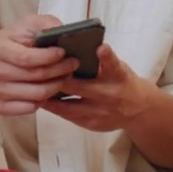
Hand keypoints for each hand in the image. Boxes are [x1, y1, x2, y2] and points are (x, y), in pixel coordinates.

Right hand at [0, 14, 74, 115]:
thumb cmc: (12, 41)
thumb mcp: (26, 24)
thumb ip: (44, 23)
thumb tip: (61, 30)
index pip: (27, 58)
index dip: (49, 57)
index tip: (64, 53)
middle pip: (35, 77)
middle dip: (59, 71)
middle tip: (72, 65)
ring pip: (35, 95)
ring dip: (56, 87)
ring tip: (64, 77)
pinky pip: (28, 109)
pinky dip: (43, 101)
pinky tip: (48, 91)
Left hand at [40, 44, 159, 132]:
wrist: (139, 110)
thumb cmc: (121, 81)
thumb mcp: (117, 68)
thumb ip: (101, 61)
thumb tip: (72, 49)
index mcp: (118, 76)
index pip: (113, 64)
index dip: (106, 57)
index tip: (100, 48)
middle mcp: (110, 94)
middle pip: (80, 87)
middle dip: (59, 80)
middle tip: (40, 71)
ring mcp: (100, 112)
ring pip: (69, 105)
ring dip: (50, 97)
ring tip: (34, 89)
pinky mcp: (92, 124)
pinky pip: (68, 116)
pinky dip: (55, 107)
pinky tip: (43, 100)